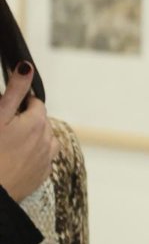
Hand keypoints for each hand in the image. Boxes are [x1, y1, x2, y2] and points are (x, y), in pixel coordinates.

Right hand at [0, 62, 58, 201]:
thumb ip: (14, 91)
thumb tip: (26, 66)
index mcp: (38, 122)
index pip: (34, 102)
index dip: (18, 103)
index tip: (5, 109)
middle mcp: (48, 140)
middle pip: (39, 121)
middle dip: (23, 120)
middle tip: (2, 128)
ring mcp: (45, 160)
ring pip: (42, 140)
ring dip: (29, 138)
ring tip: (7, 144)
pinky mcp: (39, 177)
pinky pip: (40, 160)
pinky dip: (29, 156)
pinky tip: (12, 160)